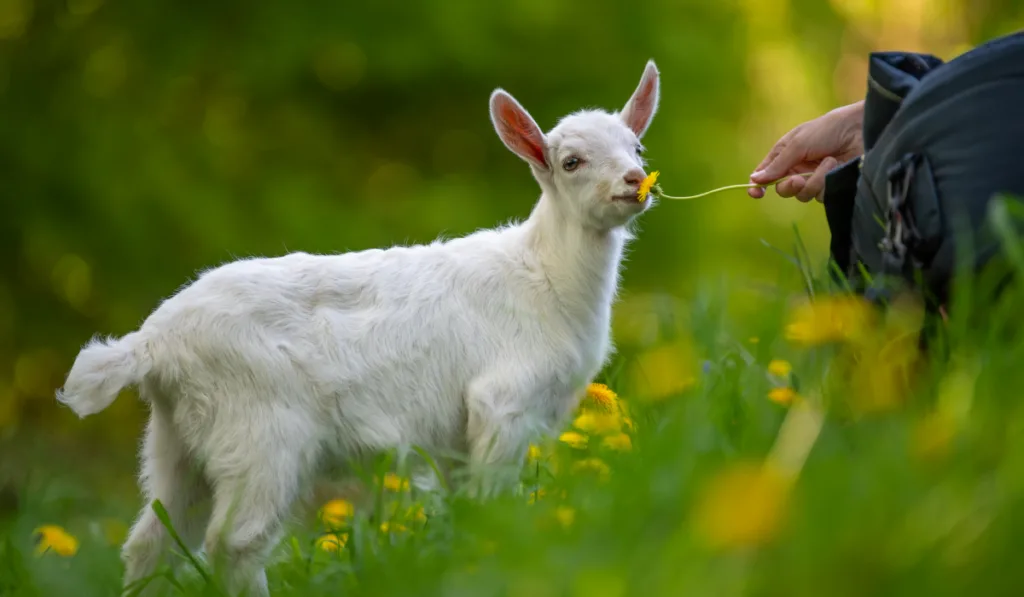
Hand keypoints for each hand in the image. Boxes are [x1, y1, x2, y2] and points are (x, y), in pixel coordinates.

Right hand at [748, 100, 864, 201]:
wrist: (861, 130)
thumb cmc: (828, 129)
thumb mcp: (798, 143)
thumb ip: (777, 164)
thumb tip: (754, 180)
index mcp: (785, 154)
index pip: (766, 174)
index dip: (758, 185)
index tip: (756, 193)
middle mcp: (798, 168)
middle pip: (783, 189)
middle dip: (789, 186)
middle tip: (798, 180)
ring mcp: (814, 178)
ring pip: (803, 195)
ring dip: (815, 180)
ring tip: (829, 162)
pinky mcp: (830, 185)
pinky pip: (821, 196)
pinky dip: (827, 182)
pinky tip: (836, 166)